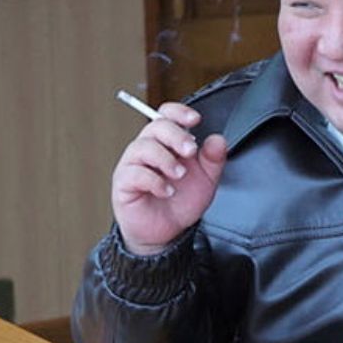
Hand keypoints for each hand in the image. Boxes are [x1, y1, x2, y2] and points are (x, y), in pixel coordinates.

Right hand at [110, 102, 228, 253]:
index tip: (194, 119)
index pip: (166, 116)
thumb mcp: (207, 179)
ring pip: (142, 147)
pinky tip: (167, 191)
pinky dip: (154, 181)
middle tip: (191, 151)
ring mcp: (133, 165)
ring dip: (165, 159)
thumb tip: (218, 140)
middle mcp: (149, 149)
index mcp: (167, 143)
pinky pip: (134, 173)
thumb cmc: (181, 200)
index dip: (178, 112)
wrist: (168, 230)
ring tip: (180, 175)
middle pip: (155, 127)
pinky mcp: (124, 183)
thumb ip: (214, 159)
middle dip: (176, 136)